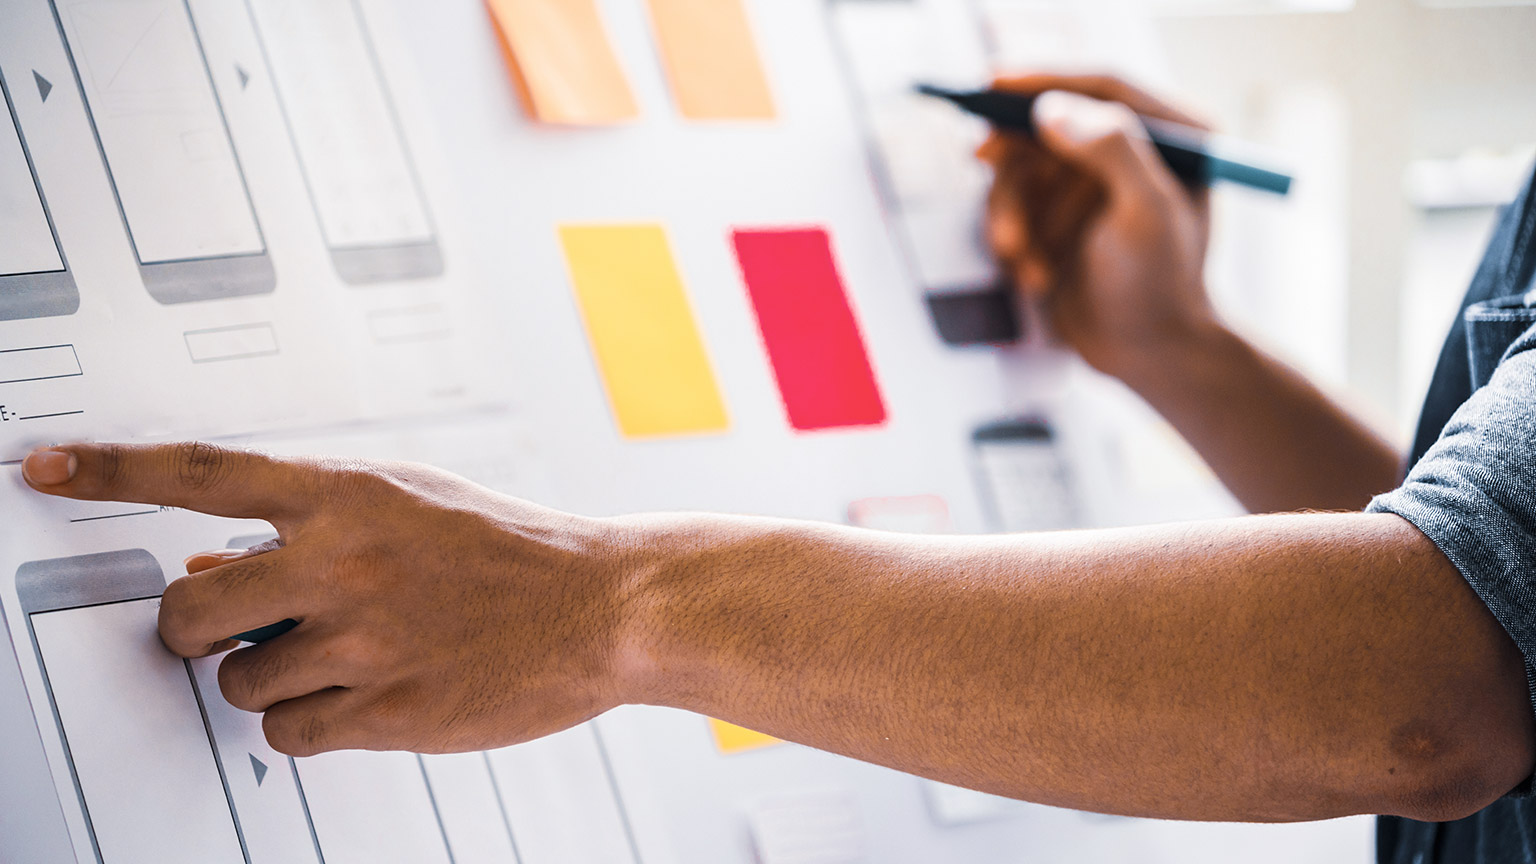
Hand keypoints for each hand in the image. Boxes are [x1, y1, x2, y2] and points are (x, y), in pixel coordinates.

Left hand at [21, 442, 632, 756]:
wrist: (602, 605)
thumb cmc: (511, 551)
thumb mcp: (412, 508)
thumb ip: (313, 529)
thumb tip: (206, 569)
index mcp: (348, 494)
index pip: (202, 474)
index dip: (111, 470)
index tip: (46, 469)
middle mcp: (342, 560)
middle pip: (185, 611)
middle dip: (194, 631)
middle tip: (232, 630)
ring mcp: (361, 638)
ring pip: (239, 682)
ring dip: (271, 679)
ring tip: (341, 659)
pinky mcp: (384, 708)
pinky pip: (289, 733)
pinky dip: (311, 723)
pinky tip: (364, 694)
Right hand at [978, 74, 1219, 383]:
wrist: (1146, 357)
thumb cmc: (1160, 289)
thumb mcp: (1145, 213)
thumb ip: (1110, 150)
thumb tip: (1051, 109)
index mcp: (1172, 136)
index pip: (1102, 85)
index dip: (1046, 77)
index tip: (996, 81)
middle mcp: (1128, 152)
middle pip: (1048, 122)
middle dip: (1015, 156)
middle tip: (982, 155)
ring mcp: (1089, 185)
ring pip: (1021, 168)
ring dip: (1011, 213)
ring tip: (1024, 257)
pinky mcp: (1059, 216)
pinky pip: (1012, 205)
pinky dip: (1013, 238)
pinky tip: (1036, 274)